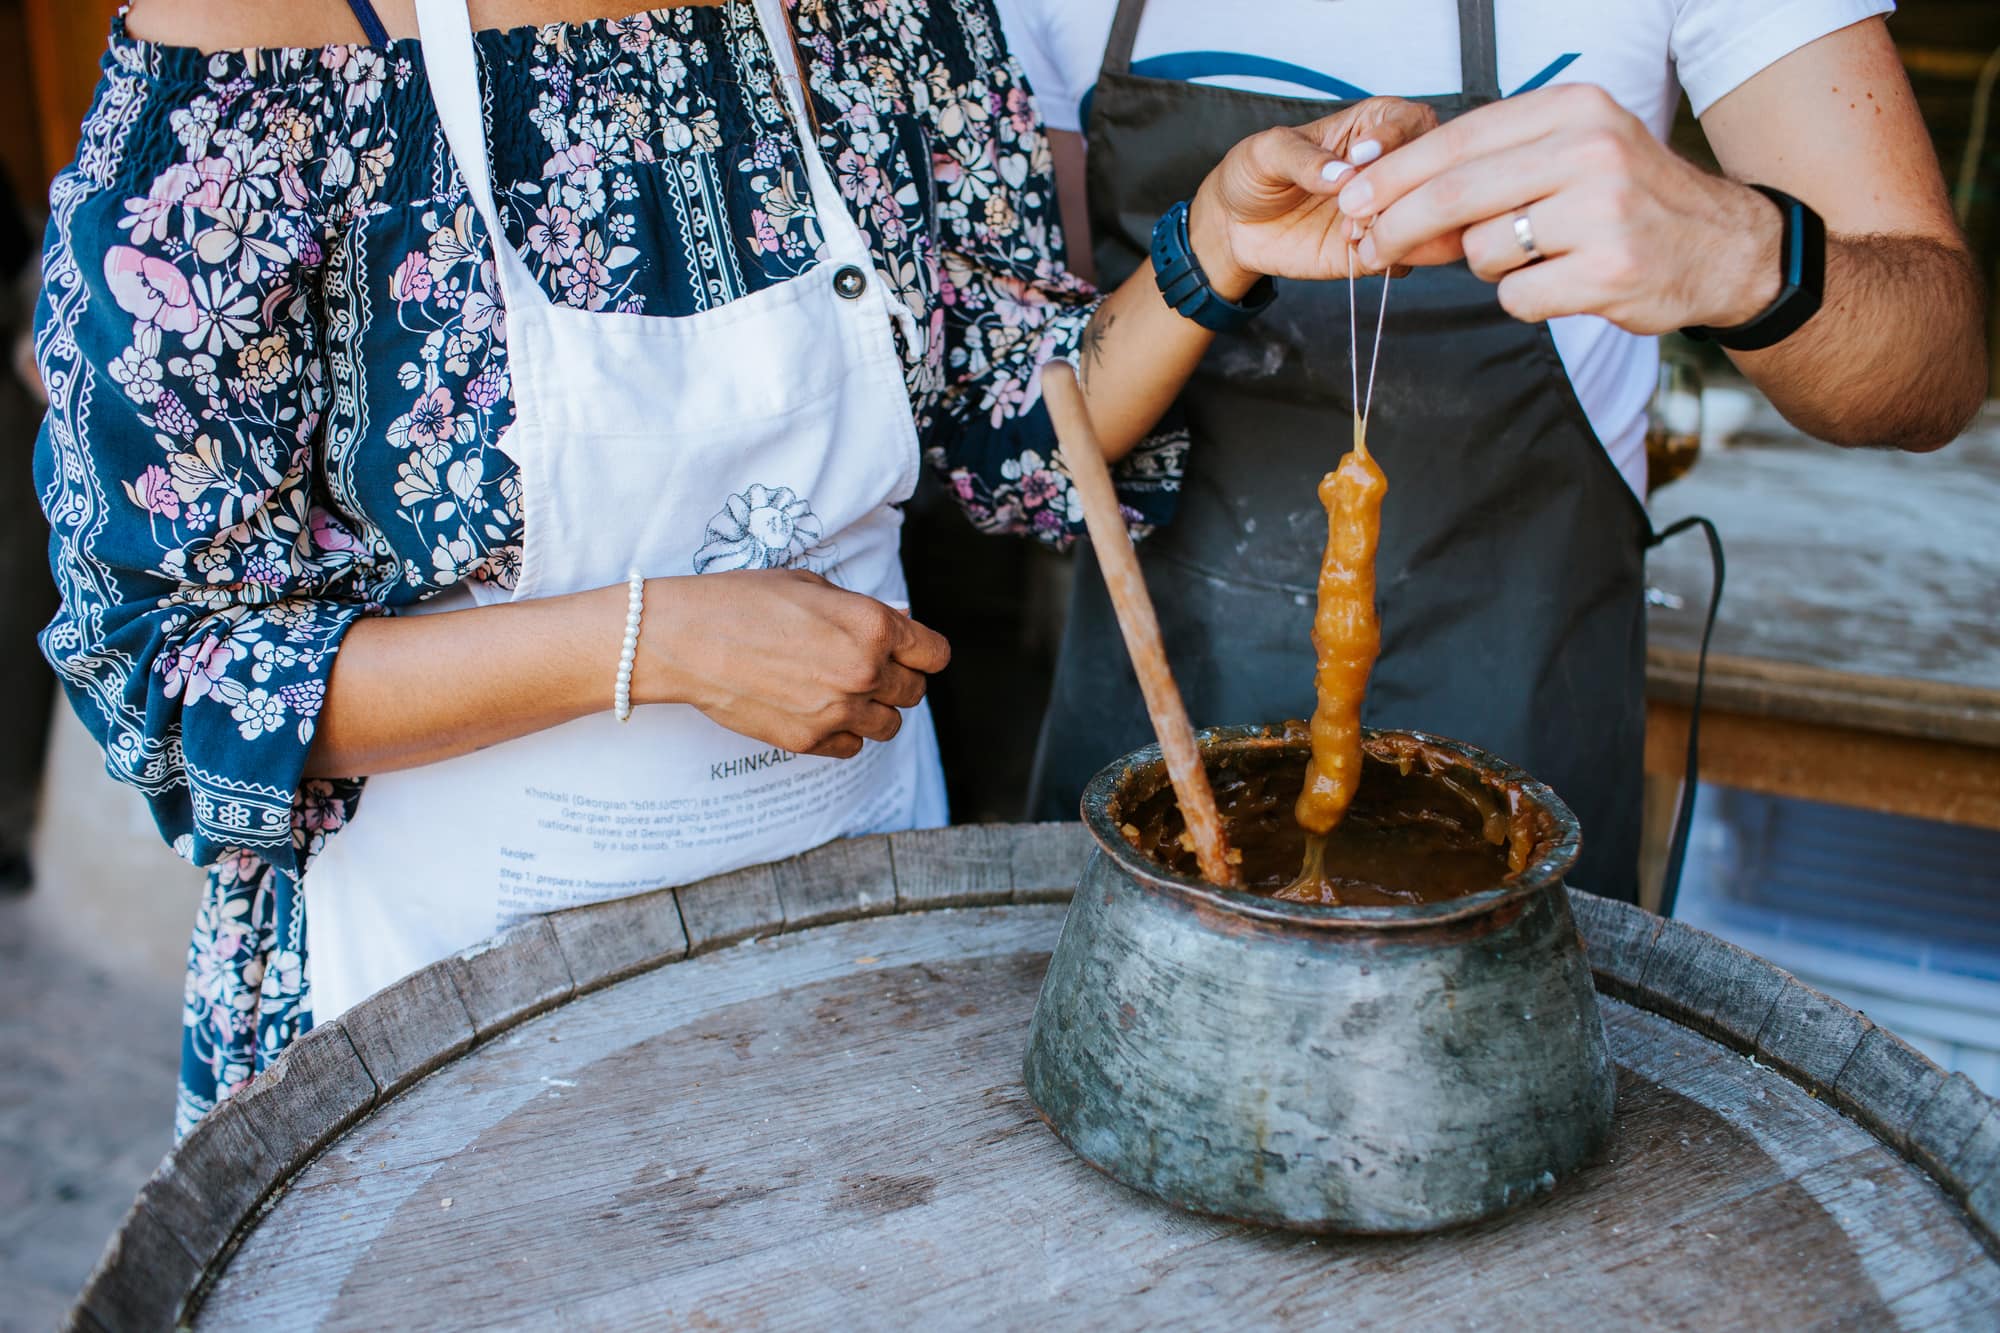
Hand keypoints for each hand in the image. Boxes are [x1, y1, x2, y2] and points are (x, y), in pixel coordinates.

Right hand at [638, 569, 950, 758]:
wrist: (686, 638)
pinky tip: (820, 711)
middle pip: (915, 692)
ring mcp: (837, 711)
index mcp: (873, 626)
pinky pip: (851, 747)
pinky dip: (843, 734)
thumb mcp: (812, 587)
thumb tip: (903, 622)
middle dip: (898, 680)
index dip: (923, 652)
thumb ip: (865, 611)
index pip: (935, 654)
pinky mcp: (809, 740)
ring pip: (888, 726)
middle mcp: (864, 672)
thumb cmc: (744, 600)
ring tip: (842, 691)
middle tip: (868, 670)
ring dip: (874, 711)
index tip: (910, 653)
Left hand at [1188, 97, 1438, 297]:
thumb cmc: (1253, 175)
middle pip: (1429, 170)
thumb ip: (1304, 158)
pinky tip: (1358, 252)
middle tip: (1354, 203)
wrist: (1235, 227)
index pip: (1411, 121)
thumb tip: (1344, 174)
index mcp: (1370, 127)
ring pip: (1424, 216)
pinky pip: (1405, 257)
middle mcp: (1388, 167)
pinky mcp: (1376, 249)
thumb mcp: (1267, 153)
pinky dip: (1392, 257)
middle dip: (1399, 187)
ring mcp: (1385, 210)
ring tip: (1351, 231)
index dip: (1395, 137)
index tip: (1361, 158)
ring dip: (1396, 225)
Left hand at [1335, 83, 1782, 332]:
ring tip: (1535, 256)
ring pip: (1484, 251)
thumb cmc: (1625, 200)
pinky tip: (1562, 282)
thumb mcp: (1568, 155)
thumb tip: (1388, 201)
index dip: (1394, 175)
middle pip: (1454, 195)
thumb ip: (1488, 170)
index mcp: (1573, 109)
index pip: (1457, 140)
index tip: (1352, 200)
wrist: (1721, 247)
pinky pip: (1517, 297)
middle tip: (1371, 246)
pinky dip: (1524, 298)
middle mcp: (1590, 150)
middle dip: (1398, 225)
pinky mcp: (1607, 271)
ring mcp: (1602, 211)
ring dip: (1486, 266)